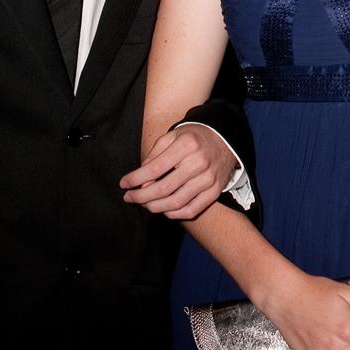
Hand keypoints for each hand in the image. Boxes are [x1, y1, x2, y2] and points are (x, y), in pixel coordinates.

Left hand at [120, 125, 236, 219]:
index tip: (123, 184)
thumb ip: (155, 154)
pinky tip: (163, 210)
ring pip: (176, 202)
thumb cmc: (193, 137)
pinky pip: (192, 210)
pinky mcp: (215, 191)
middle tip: (129, 198)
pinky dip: (174, 214)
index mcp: (186, 145)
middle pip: (163, 188)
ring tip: (143, 205)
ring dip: (155, 207)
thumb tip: (141, 177)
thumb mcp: (173, 136)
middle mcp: (198, 163)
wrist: (225, 139)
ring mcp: (209, 179)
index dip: (135, 179)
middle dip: (141, 197)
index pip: (155, 168)